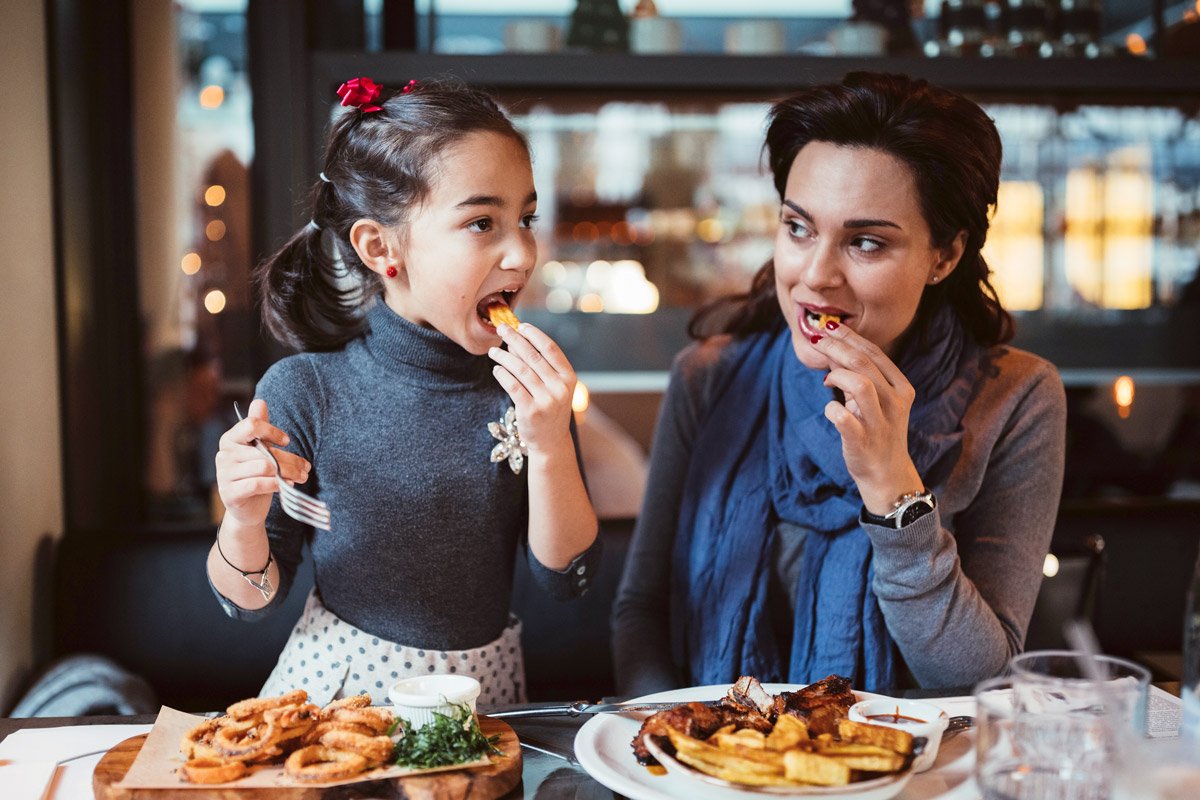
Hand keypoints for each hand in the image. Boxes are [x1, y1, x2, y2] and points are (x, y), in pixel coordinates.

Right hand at [215, 399, 310, 526]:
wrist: (247, 509)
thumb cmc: (256, 476)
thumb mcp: (260, 450)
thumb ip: (260, 428)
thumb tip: (260, 401)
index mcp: (230, 439)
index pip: (251, 425)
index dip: (272, 431)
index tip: (287, 441)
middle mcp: (224, 454)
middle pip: (264, 450)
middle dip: (290, 459)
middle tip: (306, 467)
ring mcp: (224, 474)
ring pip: (264, 467)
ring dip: (288, 472)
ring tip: (301, 477)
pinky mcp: (229, 493)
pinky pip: (257, 484)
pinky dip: (276, 484)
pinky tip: (287, 485)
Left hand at [488, 323, 576, 457]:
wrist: (551, 442)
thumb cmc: (551, 409)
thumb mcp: (555, 387)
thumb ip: (542, 366)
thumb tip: (517, 341)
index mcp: (569, 378)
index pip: (551, 349)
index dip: (535, 335)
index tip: (521, 326)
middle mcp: (559, 388)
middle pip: (533, 356)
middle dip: (515, 339)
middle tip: (502, 329)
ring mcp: (546, 400)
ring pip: (520, 370)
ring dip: (504, 357)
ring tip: (493, 351)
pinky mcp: (530, 411)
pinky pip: (512, 386)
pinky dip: (502, 375)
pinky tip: (496, 369)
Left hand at [812, 323, 923, 515]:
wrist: (887, 474)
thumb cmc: (877, 431)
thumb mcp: (873, 400)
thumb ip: (855, 375)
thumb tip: (832, 349)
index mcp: (901, 387)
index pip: (875, 353)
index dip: (850, 337)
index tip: (829, 327)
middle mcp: (895, 402)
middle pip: (864, 363)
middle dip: (836, 347)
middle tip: (816, 340)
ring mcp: (881, 422)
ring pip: (860, 385)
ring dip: (837, 375)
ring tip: (826, 379)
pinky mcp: (863, 441)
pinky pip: (843, 418)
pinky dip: (831, 409)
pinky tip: (830, 409)